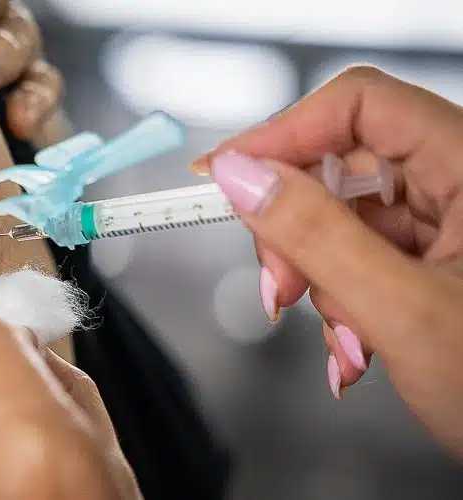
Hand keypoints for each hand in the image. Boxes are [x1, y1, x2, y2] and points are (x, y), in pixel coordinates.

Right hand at [191, 67, 462, 458]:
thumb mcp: (403, 310)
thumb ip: (318, 237)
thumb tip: (241, 175)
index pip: (361, 106)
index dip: (285, 132)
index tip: (227, 174)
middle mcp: (458, 182)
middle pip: (341, 165)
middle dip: (295, 229)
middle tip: (281, 284)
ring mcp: (443, 223)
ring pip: (340, 217)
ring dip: (317, 277)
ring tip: (340, 338)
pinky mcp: (428, 258)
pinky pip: (357, 254)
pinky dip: (339, 299)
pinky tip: (352, 346)